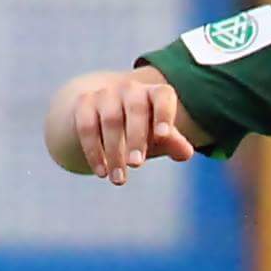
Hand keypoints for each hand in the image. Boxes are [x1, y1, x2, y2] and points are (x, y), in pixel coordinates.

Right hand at [67, 72, 195, 185]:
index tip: (163, 136)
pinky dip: (93, 151)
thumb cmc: (139, 129)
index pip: (163, 96)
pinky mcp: (84, 103)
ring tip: (119, 180)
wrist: (100, 113)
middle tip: (136, 165)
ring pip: (111, 120)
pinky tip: (101, 172)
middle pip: (135, 108)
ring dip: (114, 152)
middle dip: (136, 138)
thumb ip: (173, 143)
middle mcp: (130, 89)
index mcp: (153, 94)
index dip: (164, 114)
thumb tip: (186, 153)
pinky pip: (87, 126)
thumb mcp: (156, 137)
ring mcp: (106, 94)